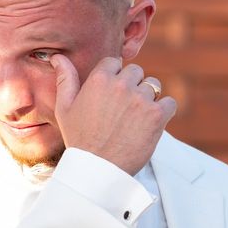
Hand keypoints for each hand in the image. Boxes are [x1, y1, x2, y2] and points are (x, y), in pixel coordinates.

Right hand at [51, 54, 176, 175]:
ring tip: (136, 117)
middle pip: (135, 71)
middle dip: (132, 85)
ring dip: (148, 97)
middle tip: (123, 108)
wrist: (97, 170)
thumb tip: (57, 56)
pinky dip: (164, 110)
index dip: (114, 77)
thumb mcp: (64, 107)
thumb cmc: (79, 139)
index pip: (115, 62)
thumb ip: (65, 78)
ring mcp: (140, 99)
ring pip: (153, 85)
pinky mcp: (157, 115)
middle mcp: (121, 85)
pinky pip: (169, 102)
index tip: (111, 93)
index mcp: (99, 79)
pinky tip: (152, 121)